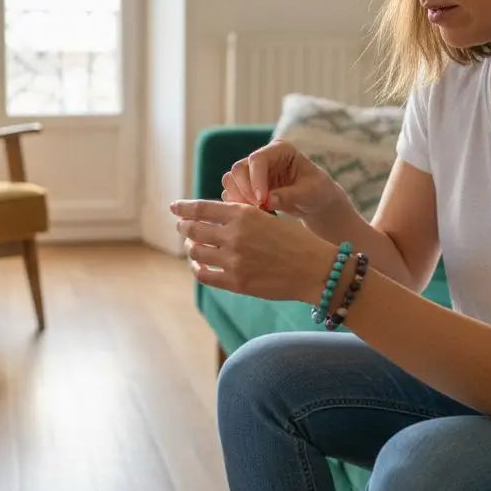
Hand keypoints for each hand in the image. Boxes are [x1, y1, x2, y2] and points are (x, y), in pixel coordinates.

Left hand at [170, 199, 334, 300]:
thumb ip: (241, 216)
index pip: (201, 208)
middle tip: (183, 228)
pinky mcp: (236, 282)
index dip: (183, 208)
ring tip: (193, 247)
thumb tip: (213, 216)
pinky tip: (200, 266)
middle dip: (184, 228)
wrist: (315, 269)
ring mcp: (233, 260)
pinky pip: (204, 275)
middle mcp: (234, 235)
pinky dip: (198, 269)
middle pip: (193, 230)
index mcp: (243, 214)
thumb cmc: (295, 241)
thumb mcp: (267, 217)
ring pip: (195, 252)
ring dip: (190, 248)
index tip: (174, 208)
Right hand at [221, 140, 343, 218]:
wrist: (314, 202)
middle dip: (245, 192)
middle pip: (238, 169)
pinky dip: (239, 206)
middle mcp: (262, 157)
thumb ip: (290, 195)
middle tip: (260, 209)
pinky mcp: (246, 186)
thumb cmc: (317, 192)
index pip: (257, 160)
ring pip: (231, 181)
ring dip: (239, 200)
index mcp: (280, 149)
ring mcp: (252, 172)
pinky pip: (231, 194)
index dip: (255, 180)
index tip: (262, 201)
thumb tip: (267, 200)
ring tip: (260, 213)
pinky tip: (258, 215)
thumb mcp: (310, 193)